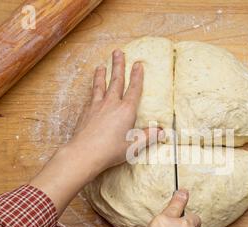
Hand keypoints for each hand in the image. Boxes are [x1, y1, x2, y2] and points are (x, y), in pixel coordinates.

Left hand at [70, 49, 161, 177]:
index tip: (138, 64)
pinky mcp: (85, 112)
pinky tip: (91, 90)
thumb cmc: (110, 150)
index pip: (134, 89)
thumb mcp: (133, 146)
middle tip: (118, 52)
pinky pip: (90, 96)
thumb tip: (162, 132)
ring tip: (101, 66)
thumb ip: (148, 137)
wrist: (84, 153)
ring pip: (100, 86)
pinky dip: (92, 90)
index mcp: (126, 110)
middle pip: (116, 81)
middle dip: (118, 66)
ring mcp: (96, 106)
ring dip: (101, 74)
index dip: (137, 76)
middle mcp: (111, 104)